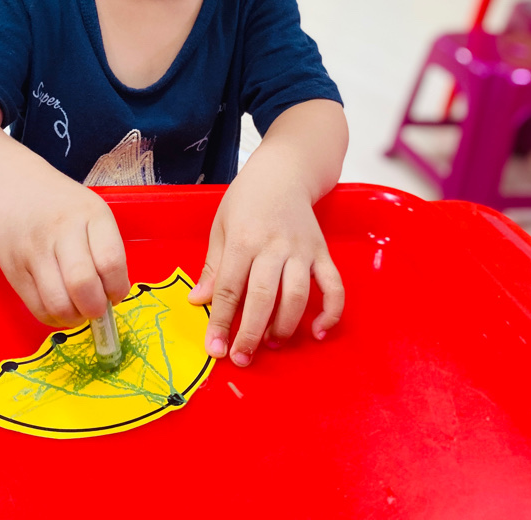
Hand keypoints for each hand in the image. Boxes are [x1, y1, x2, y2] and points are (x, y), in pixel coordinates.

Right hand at [0, 173, 129, 327]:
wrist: (14, 186)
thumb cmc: (62, 204)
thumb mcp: (93, 211)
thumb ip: (106, 248)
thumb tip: (113, 296)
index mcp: (90, 215)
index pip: (111, 262)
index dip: (118, 288)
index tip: (115, 293)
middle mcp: (61, 231)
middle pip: (83, 285)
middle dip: (95, 309)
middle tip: (96, 308)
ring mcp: (34, 251)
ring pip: (58, 303)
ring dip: (74, 318)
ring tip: (78, 310)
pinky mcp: (13, 270)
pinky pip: (37, 308)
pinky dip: (53, 318)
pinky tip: (60, 308)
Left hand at [188, 169, 343, 365]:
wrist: (284, 171)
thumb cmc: (247, 199)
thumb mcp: (221, 225)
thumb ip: (212, 266)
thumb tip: (197, 301)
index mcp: (243, 239)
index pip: (229, 288)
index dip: (221, 321)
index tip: (215, 349)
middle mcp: (273, 246)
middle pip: (262, 297)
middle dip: (250, 333)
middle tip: (241, 358)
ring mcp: (301, 250)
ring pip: (297, 296)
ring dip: (285, 326)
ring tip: (271, 343)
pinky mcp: (322, 253)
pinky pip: (333, 286)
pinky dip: (331, 312)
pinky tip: (318, 331)